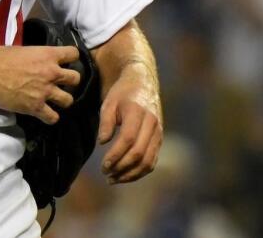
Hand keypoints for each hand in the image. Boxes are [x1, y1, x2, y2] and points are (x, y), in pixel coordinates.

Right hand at [0, 45, 81, 123]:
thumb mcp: (21, 50)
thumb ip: (35, 56)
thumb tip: (36, 60)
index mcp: (47, 55)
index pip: (74, 54)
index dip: (71, 58)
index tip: (66, 62)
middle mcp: (51, 73)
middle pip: (76, 79)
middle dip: (70, 81)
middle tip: (60, 83)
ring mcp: (45, 91)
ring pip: (69, 100)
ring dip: (62, 100)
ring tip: (54, 100)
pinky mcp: (36, 107)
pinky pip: (53, 117)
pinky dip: (50, 117)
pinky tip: (45, 114)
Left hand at [98, 62, 162, 183]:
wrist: (143, 83)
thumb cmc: (122, 93)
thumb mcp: (109, 102)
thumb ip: (106, 122)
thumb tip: (103, 142)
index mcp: (138, 113)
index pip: (128, 139)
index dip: (116, 155)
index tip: (103, 165)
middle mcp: (152, 124)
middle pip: (139, 153)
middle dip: (122, 168)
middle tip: (106, 175)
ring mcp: (158, 133)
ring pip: (148, 161)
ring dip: (131, 174)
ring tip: (113, 179)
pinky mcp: (159, 140)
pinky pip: (152, 160)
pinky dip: (139, 172)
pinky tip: (125, 175)